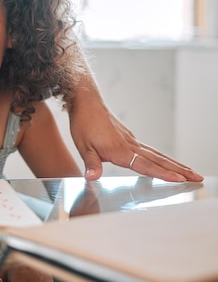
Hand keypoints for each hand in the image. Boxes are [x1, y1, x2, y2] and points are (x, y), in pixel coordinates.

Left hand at [69, 101, 202, 182]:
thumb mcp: (83, 146)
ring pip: (156, 154)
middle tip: (197, 178)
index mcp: (119, 150)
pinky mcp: (128, 137)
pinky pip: (149, 150)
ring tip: (190, 172)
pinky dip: (161, 158)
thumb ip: (91, 164)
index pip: (145, 165)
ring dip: (174, 164)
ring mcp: (131, 140)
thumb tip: (91, 178)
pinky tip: (165, 162)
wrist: (86, 102)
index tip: (180, 179)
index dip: (162, 174)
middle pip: (158, 160)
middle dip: (179, 170)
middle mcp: (129, 145)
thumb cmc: (83, 123)